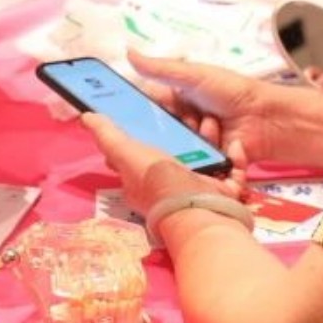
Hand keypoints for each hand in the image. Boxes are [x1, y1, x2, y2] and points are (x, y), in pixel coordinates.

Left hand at [66, 90, 228, 215]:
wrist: (198, 209)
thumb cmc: (158, 181)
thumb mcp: (126, 153)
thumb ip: (108, 135)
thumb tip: (87, 116)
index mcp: (144, 178)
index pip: (142, 152)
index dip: (150, 132)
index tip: (161, 113)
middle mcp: (169, 185)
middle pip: (179, 151)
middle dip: (188, 131)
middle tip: (194, 116)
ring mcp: (197, 189)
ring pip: (207, 157)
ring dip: (212, 139)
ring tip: (213, 125)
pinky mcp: (223, 192)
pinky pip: (232, 171)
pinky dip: (235, 158)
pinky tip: (232, 147)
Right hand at [144, 58, 322, 175]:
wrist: (266, 118)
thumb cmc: (231, 91)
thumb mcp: (193, 75)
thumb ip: (160, 68)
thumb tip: (128, 51)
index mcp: (176, 99)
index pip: (147, 108)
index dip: (136, 115)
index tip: (128, 119)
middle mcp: (182, 122)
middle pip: (159, 132)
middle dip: (165, 131)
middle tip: (174, 126)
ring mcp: (194, 144)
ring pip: (176, 149)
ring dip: (190, 139)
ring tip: (209, 127)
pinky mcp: (206, 162)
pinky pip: (193, 165)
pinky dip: (202, 156)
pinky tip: (214, 146)